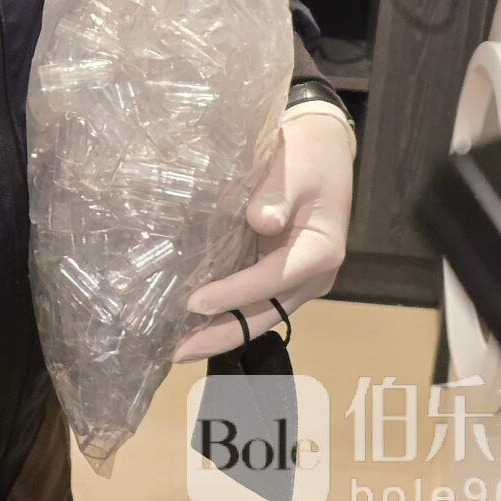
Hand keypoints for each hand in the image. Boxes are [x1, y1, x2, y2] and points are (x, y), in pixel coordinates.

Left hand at [171, 110, 353, 362]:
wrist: (323, 147)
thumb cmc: (308, 156)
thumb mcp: (294, 168)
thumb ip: (276, 194)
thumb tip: (262, 222)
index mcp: (320, 251)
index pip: (269, 281)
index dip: (231, 294)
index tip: (192, 304)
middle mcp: (312, 276)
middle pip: (264, 314)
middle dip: (220, 335)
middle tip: (176, 353)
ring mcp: (297, 279)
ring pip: (258, 315)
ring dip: (219, 331)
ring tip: (177, 347)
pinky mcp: (281, 273)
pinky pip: (254, 302)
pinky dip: (225, 313)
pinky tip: (193, 322)